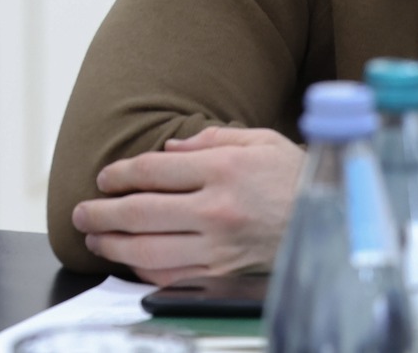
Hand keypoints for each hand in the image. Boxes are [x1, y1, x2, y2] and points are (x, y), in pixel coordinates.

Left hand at [71, 125, 304, 284]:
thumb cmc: (294, 178)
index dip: (119, 174)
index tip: (103, 178)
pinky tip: (130, 261)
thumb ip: (210, 141)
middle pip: (140, 212)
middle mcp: (216, 209)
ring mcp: (219, 246)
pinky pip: (173, 275)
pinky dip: (144, 270)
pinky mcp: (224, 274)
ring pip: (149, 249)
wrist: (335, 223)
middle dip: (102, 212)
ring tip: (94, 238)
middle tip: (81, 212)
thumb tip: (166, 151)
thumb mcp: (259, 141)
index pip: (152, 172)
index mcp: (223, 170)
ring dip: (113, 245)